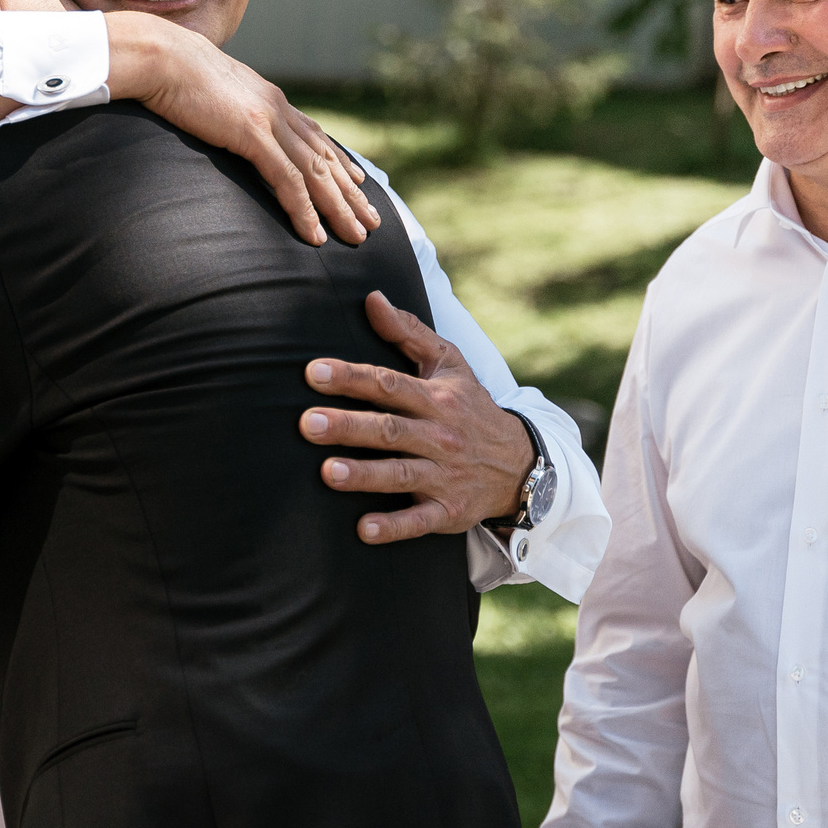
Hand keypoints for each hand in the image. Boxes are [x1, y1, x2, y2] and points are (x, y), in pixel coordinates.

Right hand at [105, 12, 378, 246]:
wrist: (160, 55)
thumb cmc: (173, 72)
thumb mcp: (213, 91)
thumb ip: (230, 107)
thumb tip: (226, 119)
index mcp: (269, 98)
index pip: (315, 136)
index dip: (340, 161)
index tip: (359, 181)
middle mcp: (278, 109)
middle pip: (325, 158)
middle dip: (352, 193)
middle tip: (372, 221)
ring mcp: (268, 121)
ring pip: (316, 173)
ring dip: (339, 207)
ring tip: (357, 236)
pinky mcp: (252, 133)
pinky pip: (287, 180)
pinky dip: (304, 209)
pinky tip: (314, 234)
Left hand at [300, 292, 534, 543]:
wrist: (521, 462)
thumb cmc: (471, 406)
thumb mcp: (449, 364)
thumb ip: (408, 331)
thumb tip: (372, 298)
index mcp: (435, 398)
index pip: (388, 383)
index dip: (351, 377)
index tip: (313, 372)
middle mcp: (439, 436)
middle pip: (389, 429)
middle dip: (348, 427)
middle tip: (307, 424)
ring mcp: (445, 476)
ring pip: (400, 475)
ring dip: (364, 476)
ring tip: (328, 473)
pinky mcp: (450, 511)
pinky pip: (420, 521)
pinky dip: (393, 527)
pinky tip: (363, 530)